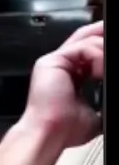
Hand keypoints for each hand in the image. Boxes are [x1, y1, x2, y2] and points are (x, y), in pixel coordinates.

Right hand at [22, 21, 103, 148]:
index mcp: (68, 76)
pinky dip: (97, 57)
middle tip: (110, 31)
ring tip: (104, 73)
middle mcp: (58, 66)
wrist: (51, 132)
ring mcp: (53, 62)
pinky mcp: (51, 61)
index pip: (88, 53)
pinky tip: (99, 72)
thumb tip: (110, 89)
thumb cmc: (66, 129)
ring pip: (86, 41)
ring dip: (103, 53)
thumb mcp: (97, 108)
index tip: (112, 50)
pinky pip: (82, 48)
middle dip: (101, 33)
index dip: (102, 47)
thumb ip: (104, 96)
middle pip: (83, 37)